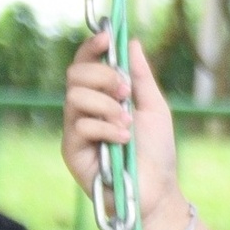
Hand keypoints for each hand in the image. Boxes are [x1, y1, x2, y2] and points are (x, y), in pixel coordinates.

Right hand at [62, 34, 183, 226]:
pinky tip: (123, 141)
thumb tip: (131, 42)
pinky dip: (106, 129)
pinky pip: (80, 126)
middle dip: (104, 77)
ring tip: (128, 124)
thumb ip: (141, 76)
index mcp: (101, 97)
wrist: (157, 191)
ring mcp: (75, 131)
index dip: (91, 48)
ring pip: (75, 97)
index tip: (107, 38)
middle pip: (74, 75)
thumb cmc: (157, 153)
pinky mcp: (71, 152)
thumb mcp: (155, 107)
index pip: (85, 65)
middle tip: (127, 93)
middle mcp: (84, 111)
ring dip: (107, 105)